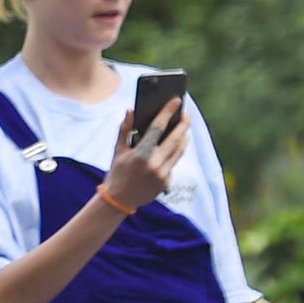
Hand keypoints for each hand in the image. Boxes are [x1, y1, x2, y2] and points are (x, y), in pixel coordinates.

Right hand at [100, 98, 188, 212]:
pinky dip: (175, 153)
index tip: (177, 101)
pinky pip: (174, 163)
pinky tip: (176, 146)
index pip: (158, 127)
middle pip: (175, 139)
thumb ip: (124, 130)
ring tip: (185, 128)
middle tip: (186, 114)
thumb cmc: (116, 173)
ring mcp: (162, 174)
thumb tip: (131, 110)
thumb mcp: (117, 151)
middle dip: (183, 124)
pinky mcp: (166, 182)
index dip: (168, 112)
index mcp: (141, 154)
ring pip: (179, 151)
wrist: (118, 201)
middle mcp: (154, 164)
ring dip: (184, 138)